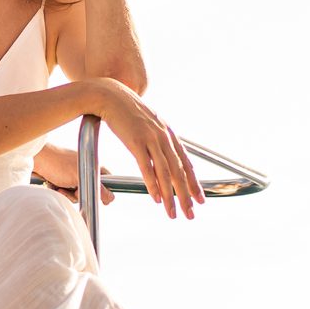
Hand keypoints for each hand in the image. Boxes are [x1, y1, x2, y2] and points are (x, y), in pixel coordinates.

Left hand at [33, 143, 114, 206]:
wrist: (36, 160)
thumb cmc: (58, 163)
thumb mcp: (79, 177)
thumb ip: (97, 189)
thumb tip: (110, 199)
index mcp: (93, 165)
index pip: (108, 181)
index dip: (104, 192)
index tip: (97, 198)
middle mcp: (85, 171)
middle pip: (91, 192)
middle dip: (81, 194)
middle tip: (74, 190)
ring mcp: (74, 177)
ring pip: (77, 195)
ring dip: (68, 194)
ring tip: (60, 187)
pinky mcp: (63, 182)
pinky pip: (67, 194)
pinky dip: (61, 193)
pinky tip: (55, 186)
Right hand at [87, 78, 204, 220]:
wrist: (110, 95)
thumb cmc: (127, 111)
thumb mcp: (148, 124)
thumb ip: (157, 139)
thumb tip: (162, 154)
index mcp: (168, 134)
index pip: (186, 163)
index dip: (194, 183)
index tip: (199, 199)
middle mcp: (164, 137)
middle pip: (179, 172)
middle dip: (186, 195)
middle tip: (190, 214)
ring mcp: (151, 138)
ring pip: (166, 173)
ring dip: (170, 196)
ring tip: (173, 213)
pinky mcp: (135, 141)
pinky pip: (147, 167)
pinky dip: (153, 184)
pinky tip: (156, 197)